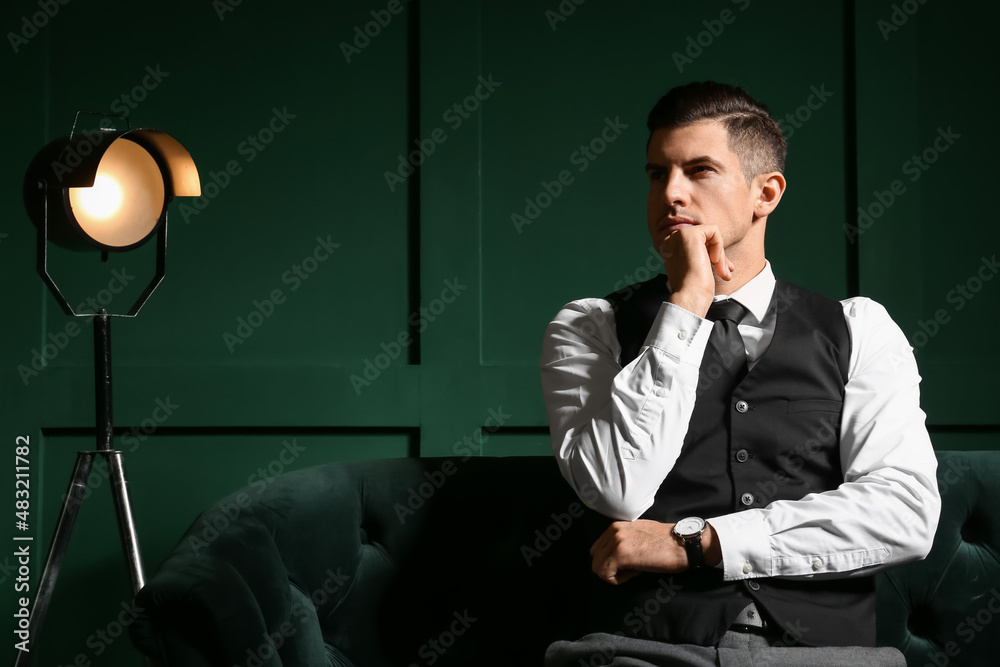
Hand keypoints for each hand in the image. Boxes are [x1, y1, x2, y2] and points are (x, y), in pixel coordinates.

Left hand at [589, 520, 720, 584]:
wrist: (684, 543)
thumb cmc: (666, 543)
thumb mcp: (639, 535)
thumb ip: (623, 541)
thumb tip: (612, 557)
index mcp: (616, 526)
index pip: (598, 550)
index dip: (612, 561)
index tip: (631, 562)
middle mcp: (613, 531)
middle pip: (595, 559)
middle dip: (610, 568)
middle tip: (632, 568)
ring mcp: (616, 542)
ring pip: (598, 568)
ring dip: (615, 574)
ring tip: (635, 570)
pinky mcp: (621, 554)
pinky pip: (606, 574)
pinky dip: (619, 580)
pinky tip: (636, 573)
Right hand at [657, 225, 733, 317]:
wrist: (690, 297)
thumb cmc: (693, 290)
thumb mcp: (696, 269)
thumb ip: (701, 257)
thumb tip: (716, 253)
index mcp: (670, 249)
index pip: (697, 244)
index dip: (711, 255)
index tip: (720, 270)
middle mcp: (671, 240)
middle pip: (705, 239)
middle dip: (719, 256)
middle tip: (725, 272)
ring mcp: (679, 236)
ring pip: (710, 235)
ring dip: (720, 255)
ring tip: (723, 272)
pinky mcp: (690, 234)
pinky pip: (714, 231)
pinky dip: (720, 246)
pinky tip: (715, 262)